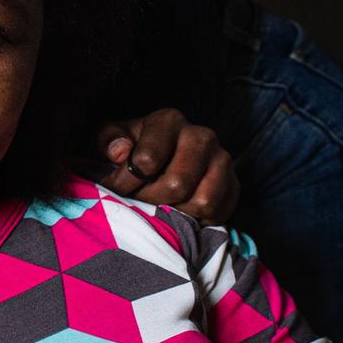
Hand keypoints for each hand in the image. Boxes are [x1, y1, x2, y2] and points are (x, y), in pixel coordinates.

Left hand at [97, 108, 237, 223]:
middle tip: (139, 200)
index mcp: (169, 121)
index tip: (116, 186)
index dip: (126, 181)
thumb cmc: (131, 149)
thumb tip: (121, 152)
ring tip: (160, 204)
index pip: (147, 160)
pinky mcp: (234, 183)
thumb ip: (108, 140)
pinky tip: (180, 210)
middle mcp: (202, 136)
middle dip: (151, 199)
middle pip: (177, 184)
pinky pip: (219, 213)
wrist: (161, 158)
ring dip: (176, 212)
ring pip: (202, 202)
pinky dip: (198, 220)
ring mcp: (222, 160)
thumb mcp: (110, 138)